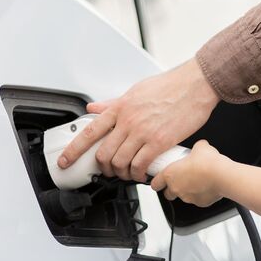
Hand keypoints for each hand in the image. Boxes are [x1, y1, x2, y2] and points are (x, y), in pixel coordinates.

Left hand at [57, 58, 218, 182]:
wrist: (194, 85)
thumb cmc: (169, 86)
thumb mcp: (136, 90)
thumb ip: (113, 102)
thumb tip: (94, 108)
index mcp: (121, 107)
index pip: (90, 131)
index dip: (74, 150)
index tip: (65, 161)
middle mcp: (128, 120)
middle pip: (104, 154)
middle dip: (104, 167)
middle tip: (110, 170)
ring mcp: (143, 132)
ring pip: (120, 163)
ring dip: (121, 173)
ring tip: (127, 172)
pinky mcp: (159, 141)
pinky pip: (140, 166)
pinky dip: (137, 175)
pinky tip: (141, 173)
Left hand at [150, 140, 225, 206]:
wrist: (221, 175)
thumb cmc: (207, 162)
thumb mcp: (199, 146)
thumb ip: (194, 148)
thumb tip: (199, 147)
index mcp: (170, 174)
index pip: (155, 183)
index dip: (156, 182)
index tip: (157, 180)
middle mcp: (176, 188)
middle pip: (167, 193)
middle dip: (171, 188)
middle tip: (179, 179)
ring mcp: (187, 197)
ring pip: (182, 196)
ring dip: (186, 190)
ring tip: (196, 180)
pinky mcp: (199, 203)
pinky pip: (196, 199)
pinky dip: (199, 194)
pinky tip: (205, 186)